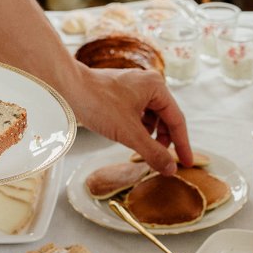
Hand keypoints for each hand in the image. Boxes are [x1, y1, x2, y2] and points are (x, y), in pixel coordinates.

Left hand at [62, 64, 193, 175]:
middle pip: (165, 118)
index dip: (183, 145)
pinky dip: (136, 128)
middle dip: (164, 141)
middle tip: (161, 161)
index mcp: (157, 87)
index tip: (186, 163)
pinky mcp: (120, 93)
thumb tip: (171, 169)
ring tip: (140, 149)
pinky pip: (137, 114)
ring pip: (150, 117)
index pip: (177, 120)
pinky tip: (128, 137)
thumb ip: (153, 152)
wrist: (66, 88)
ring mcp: (133, 87)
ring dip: (149, 135)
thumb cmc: (97, 104)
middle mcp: (148, 83)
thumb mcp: (129, 133)